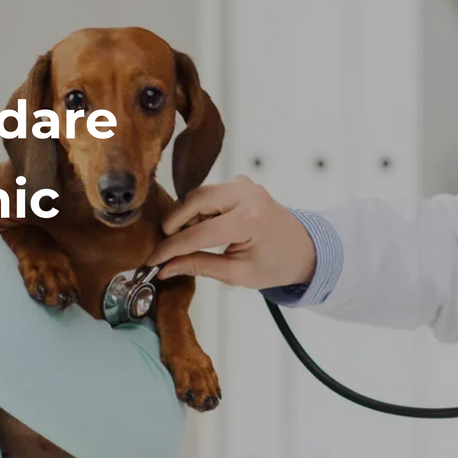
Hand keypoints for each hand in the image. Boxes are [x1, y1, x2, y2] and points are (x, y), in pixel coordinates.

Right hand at [145, 177, 317, 287]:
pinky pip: (210, 193)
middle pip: (194, 201)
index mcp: (249, 219)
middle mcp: (247, 194)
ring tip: (188, 241)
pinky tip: (203, 229)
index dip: (170, 248)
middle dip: (175, 223)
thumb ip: (199, 266)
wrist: (305, 249)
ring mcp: (245, 185)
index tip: (152, 260)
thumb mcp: (238, 274)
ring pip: (200, 195)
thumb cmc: (277, 264)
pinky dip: (200, 210)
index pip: (197, 233)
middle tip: (166, 246)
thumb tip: (165, 268)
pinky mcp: (242, 183)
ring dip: (187, 216)